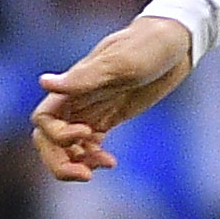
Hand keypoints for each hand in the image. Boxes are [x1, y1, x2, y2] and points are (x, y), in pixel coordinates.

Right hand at [33, 16, 194, 181]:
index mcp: (71, 87)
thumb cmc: (147, 45)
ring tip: (102, 167)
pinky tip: (110, 162)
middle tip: (84, 176)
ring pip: (67, 146)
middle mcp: (76, 100)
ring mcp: (91, 110)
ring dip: (77, 163)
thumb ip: (83, 78)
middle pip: (48, 140)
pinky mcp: (109, 117)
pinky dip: (93, 158)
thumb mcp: (120, 62)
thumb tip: (44, 82)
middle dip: (59, 161)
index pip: (43, 120)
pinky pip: (89, 145)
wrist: (175, 42)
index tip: (88, 134)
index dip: (57, 135)